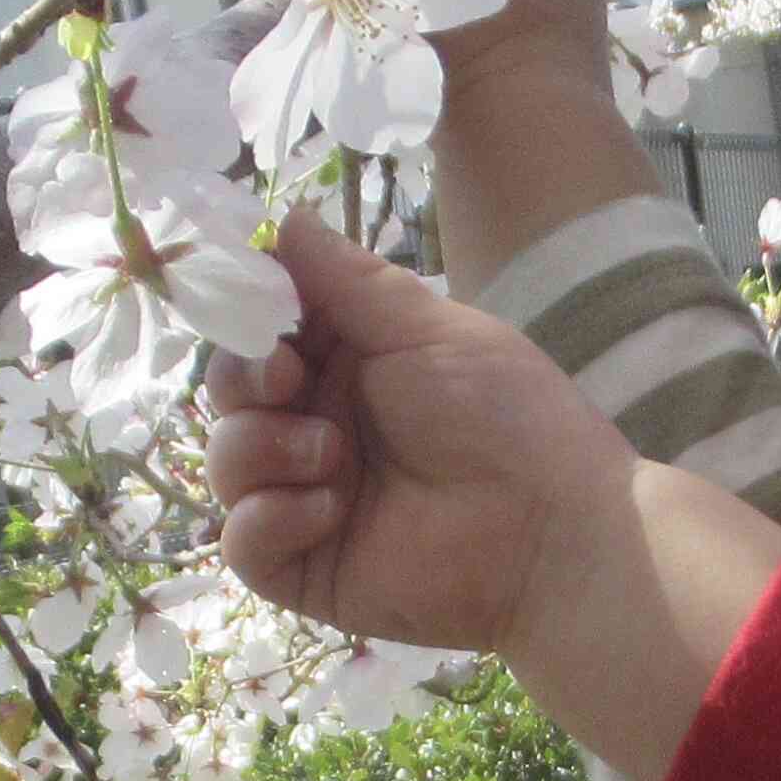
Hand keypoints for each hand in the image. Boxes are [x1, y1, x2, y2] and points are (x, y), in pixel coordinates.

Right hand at [207, 212, 634, 657]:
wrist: (554, 528)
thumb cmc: (506, 416)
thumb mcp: (429, 330)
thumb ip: (347, 280)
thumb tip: (282, 215)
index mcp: (351, 364)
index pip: (262, 330)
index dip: (247, 317)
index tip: (255, 307)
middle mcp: (322, 424)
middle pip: (230, 390)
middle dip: (244, 378)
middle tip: (289, 380)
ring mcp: (308, 496)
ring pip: (226, 460)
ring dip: (262, 448)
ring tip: (333, 456)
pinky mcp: (305, 565)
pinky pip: (241, 540)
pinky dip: (267, 518)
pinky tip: (327, 510)